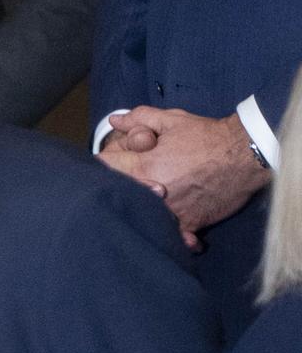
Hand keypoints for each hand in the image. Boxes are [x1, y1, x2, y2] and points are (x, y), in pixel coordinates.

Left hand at [103, 107, 269, 244]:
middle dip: (120, 189)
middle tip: (127, 186)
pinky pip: (173, 234)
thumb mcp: (172, 120)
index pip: (105, 168)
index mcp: (143, 167)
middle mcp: (154, 193)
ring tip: (145, 206)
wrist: (247, 155)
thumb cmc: (208, 136)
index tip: (110, 164)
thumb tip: (114, 121)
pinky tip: (168, 228)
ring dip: (142, 212)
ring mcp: (172, 210)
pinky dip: (170, 232)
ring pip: (144, 217)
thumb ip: (139, 119)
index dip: (104, 164)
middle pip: (121, 196)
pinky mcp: (190, 223)